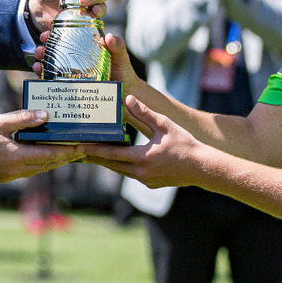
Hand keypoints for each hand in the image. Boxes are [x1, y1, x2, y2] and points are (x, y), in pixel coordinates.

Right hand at [0, 109, 85, 182]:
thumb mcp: (1, 122)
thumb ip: (24, 118)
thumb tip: (45, 115)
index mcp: (16, 156)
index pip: (49, 154)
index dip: (66, 151)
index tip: (80, 147)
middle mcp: (16, 170)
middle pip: (47, 165)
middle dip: (64, 158)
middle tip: (80, 151)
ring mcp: (9, 176)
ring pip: (38, 170)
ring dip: (52, 163)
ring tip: (65, 154)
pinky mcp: (3, 177)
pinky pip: (27, 172)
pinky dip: (39, 165)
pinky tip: (42, 158)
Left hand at [83, 95, 206, 187]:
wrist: (202, 167)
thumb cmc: (185, 144)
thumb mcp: (165, 125)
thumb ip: (145, 113)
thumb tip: (128, 99)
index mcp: (142, 158)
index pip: (112, 154)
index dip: (94, 149)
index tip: (79, 146)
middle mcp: (141, 172)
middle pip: (112, 165)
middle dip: (96, 157)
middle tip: (79, 150)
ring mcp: (146, 180)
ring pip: (120, 171)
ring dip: (108, 163)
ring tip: (94, 155)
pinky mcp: (151, 183)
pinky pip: (131, 174)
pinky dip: (122, 167)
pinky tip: (118, 160)